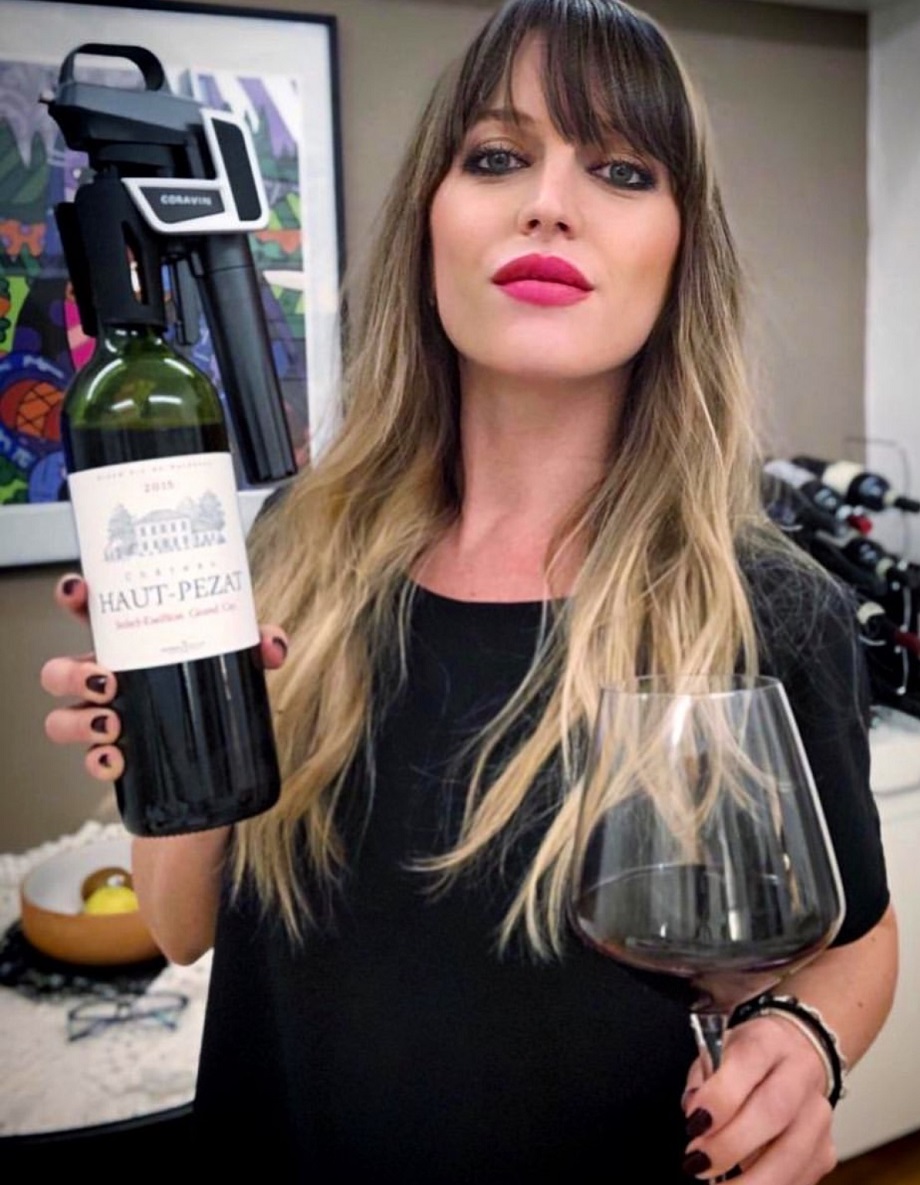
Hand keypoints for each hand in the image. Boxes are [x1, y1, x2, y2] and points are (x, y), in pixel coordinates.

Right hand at [41, 573, 288, 781]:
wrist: (225, 749)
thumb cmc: (216, 681)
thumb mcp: (237, 655)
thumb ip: (257, 642)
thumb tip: (273, 646)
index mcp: (128, 640)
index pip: (89, 611)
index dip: (72, 596)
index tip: (78, 591)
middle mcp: (107, 677)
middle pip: (60, 670)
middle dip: (71, 674)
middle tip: (108, 682)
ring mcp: (105, 718)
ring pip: (61, 718)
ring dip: (77, 720)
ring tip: (113, 725)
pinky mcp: (114, 755)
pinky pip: (90, 759)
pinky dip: (98, 761)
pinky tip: (117, 760)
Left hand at [681, 1015, 835, 1182]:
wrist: (798, 1055)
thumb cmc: (748, 1058)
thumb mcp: (718, 1050)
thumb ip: (703, 1080)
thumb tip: (694, 1116)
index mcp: (768, 1041)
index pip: (749, 1061)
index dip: (721, 1096)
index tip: (694, 1123)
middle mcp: (801, 1073)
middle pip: (774, 1111)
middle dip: (731, 1144)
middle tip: (697, 1163)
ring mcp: (818, 1113)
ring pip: (793, 1153)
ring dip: (751, 1179)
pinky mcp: (826, 1149)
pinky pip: (801, 1178)